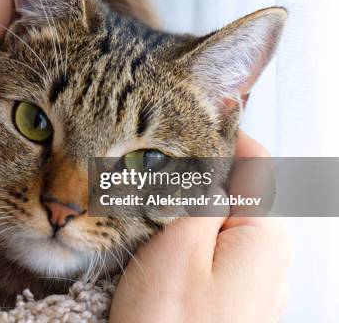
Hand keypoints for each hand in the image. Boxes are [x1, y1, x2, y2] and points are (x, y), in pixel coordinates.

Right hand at [109, 131, 290, 322]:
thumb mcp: (175, 249)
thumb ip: (197, 197)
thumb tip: (206, 163)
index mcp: (264, 236)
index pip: (256, 162)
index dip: (220, 135)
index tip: (184, 122)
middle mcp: (271, 257)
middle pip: (241, 190)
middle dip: (199, 174)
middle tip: (152, 168)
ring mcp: (256, 282)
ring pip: (225, 222)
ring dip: (192, 207)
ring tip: (150, 205)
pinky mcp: (236, 299)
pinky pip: (218, 252)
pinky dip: (193, 237)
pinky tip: (162, 246)